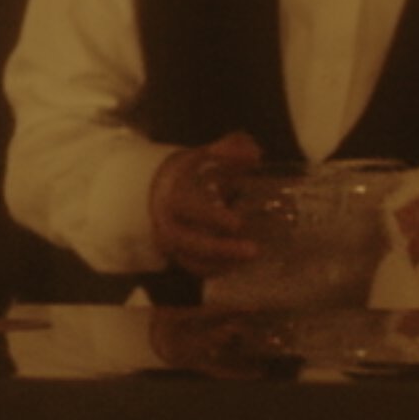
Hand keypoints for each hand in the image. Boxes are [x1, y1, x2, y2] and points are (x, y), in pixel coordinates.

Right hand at [147, 133, 270, 275]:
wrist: (164, 189)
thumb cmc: (193, 172)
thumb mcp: (207, 154)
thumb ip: (231, 148)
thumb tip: (254, 154)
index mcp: (174, 195)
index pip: (189, 209)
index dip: (212, 217)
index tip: (238, 223)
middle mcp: (168, 222)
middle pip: (189, 242)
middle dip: (222, 249)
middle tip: (254, 250)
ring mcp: (172, 243)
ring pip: (192, 261)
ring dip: (222, 264)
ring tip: (251, 260)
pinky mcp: (179, 256)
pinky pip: (196, 269)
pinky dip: (217, 270)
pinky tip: (240, 265)